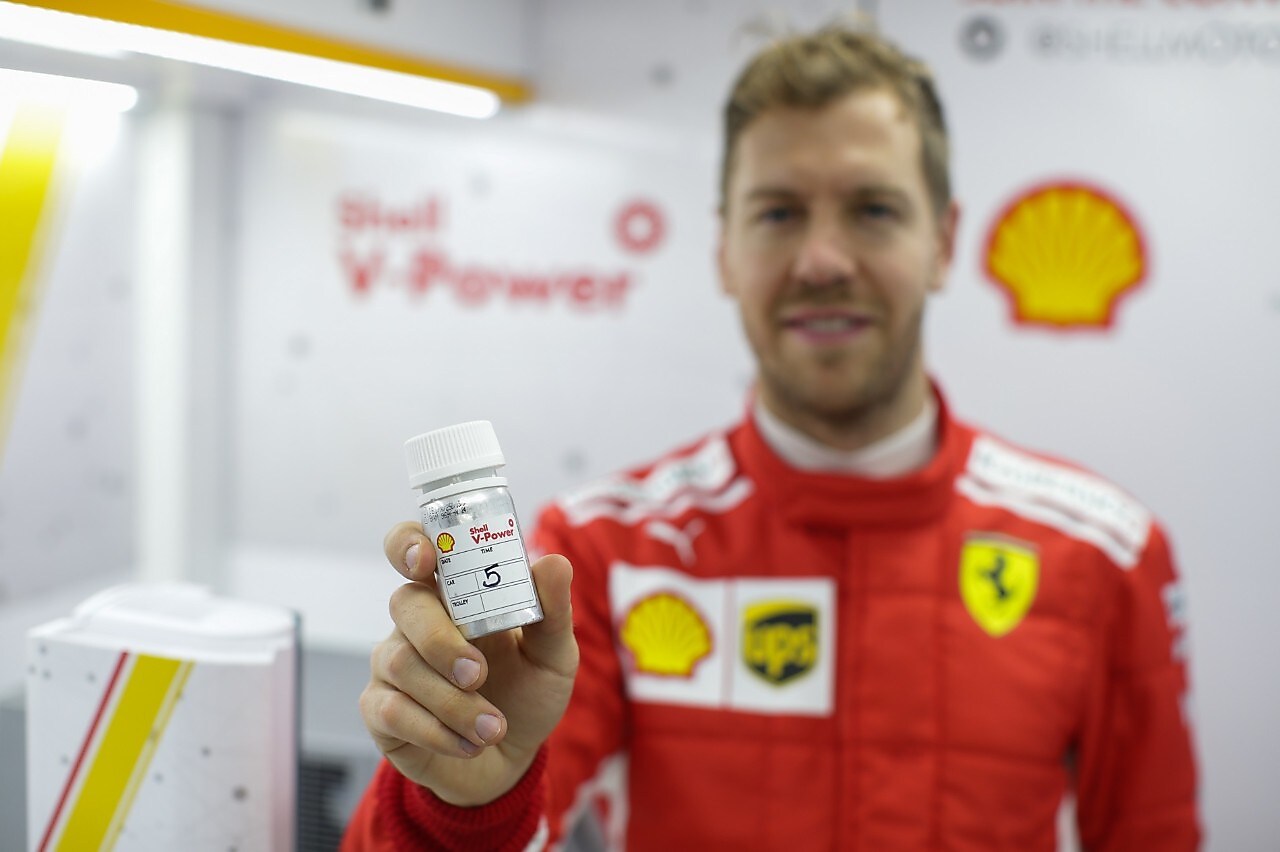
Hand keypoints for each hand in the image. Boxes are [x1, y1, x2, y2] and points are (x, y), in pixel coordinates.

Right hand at [359, 521, 577, 805]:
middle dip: (442, 640)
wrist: (511, 758)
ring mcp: (392, 663)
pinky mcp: (380, 710)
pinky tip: (469, 743)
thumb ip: (552, 611)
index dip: (408, 543)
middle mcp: (415, 621)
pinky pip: (392, 711)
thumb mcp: (553, 654)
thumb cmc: (527, 692)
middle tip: (478, 674)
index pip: (413, 547)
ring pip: (402, 663)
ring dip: (453, 702)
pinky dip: (437, 731)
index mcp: (453, 594)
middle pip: (405, 603)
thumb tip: (554, 563)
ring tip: (492, 728)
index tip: (425, 560)